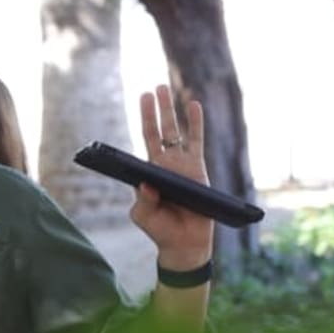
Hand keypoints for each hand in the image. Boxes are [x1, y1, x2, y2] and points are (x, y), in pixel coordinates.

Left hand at [130, 84, 214, 269]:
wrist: (183, 243)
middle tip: (151, 89)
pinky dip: (195, 123)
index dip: (141, 123)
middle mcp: (164, 163)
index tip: (136, 105)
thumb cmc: (160, 230)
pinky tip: (193, 104)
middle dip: (154, 110)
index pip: (144, 142)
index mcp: (148, 171)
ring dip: (170, 110)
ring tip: (164, 88)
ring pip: (175, 132)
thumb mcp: (144, 216)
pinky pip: (196, 142)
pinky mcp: (197, 170)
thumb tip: (146, 185)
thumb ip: (142, 201)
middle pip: (158, 131)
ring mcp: (181, 164)